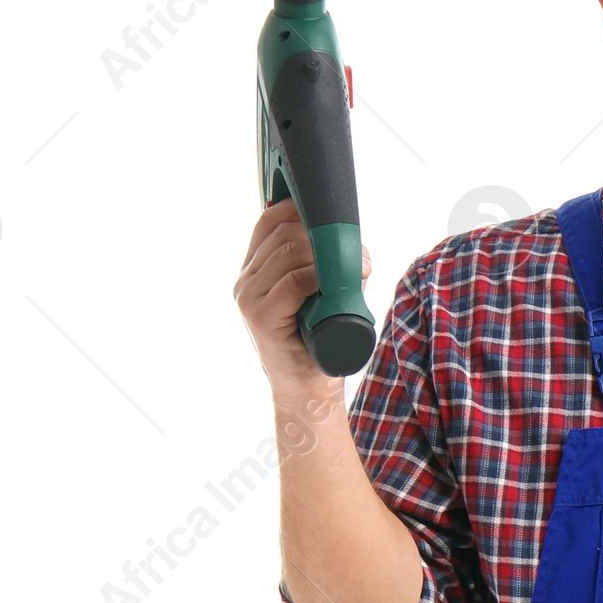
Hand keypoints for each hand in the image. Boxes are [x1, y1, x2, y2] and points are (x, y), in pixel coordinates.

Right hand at [234, 198, 371, 394]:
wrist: (308, 392)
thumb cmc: (317, 344)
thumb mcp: (318, 297)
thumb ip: (324, 267)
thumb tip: (353, 241)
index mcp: (254, 271)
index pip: (269, 223)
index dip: (298, 210)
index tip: (330, 215)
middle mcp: (246, 281)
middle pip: (281, 234)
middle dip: (321, 234)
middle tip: (356, 249)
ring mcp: (248, 298)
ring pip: (287, 254)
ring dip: (326, 255)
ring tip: (356, 267)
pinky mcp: (259, 316)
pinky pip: (290, 282)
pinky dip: (316, 276)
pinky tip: (334, 282)